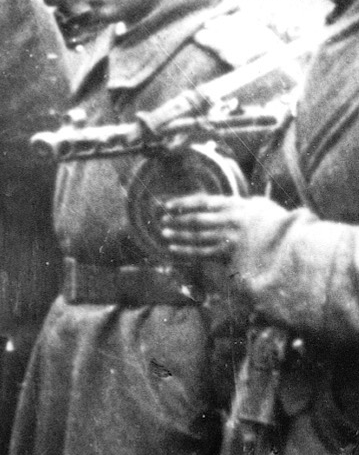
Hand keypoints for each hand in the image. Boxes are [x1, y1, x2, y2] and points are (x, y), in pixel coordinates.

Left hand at [157, 193, 289, 262]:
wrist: (292, 244)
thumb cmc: (281, 225)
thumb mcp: (266, 207)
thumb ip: (252, 203)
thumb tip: (248, 201)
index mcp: (237, 205)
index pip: (203, 202)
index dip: (183, 203)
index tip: (168, 205)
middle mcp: (229, 219)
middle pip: (196, 219)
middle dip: (177, 219)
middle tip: (162, 220)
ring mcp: (228, 237)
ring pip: (196, 235)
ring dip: (178, 234)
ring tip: (165, 233)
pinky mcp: (228, 254)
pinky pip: (201, 252)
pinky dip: (185, 250)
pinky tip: (174, 248)